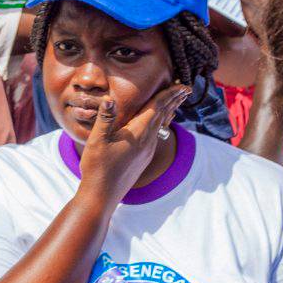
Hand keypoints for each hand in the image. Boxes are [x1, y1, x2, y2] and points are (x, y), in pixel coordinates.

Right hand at [76, 85, 190, 203]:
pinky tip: (160, 123)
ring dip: (169, 111)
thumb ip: (105, 119)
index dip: (170, 95)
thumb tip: (109, 98)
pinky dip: (162, 123)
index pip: (157, 108)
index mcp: (138, 134)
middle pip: (164, 115)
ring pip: (161, 125)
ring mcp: (147, 151)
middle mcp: (147, 142)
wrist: (102, 196)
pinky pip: (156, 135)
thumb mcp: (96, 141)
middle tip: (186, 88)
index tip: (184, 85)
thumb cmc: (97, 168)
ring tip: (177, 102)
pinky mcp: (143, 158)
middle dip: (174, 100)